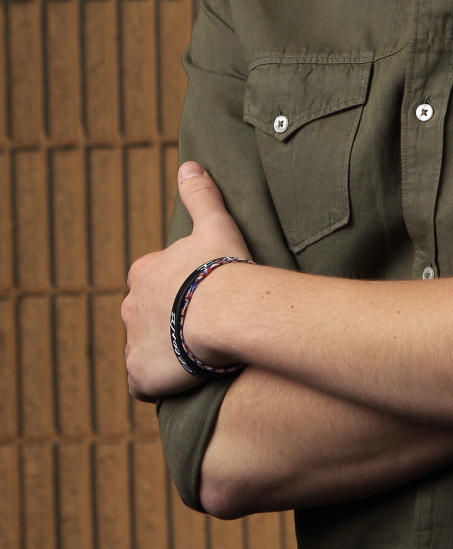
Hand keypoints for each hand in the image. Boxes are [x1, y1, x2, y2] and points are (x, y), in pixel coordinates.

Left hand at [122, 161, 250, 401]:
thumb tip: (188, 164)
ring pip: (144, 348)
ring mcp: (133, 343)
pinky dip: (156, 383)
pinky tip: (181, 381)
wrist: (225, 313)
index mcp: (144, 272)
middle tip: (201, 325)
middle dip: (166, 321)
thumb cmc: (222, 267)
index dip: (176, 288)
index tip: (200, 294)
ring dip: (164, 351)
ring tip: (197, 354)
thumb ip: (200, 195)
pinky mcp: (140, 375)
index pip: (152, 280)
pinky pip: (142, 383)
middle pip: (146, 315)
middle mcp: (131, 306)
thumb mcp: (214, 224)